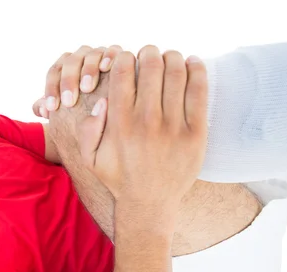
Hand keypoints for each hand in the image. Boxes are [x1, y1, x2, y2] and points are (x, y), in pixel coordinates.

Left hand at [32, 45, 122, 118]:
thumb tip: (41, 110)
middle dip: (68, 81)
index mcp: (65, 67)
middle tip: (69, 102)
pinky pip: (113, 50)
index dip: (51, 90)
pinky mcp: (118, 54)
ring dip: (88, 70)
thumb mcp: (66, 113)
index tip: (52, 109)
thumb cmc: (83, 109)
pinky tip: (106, 68)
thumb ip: (50, 109)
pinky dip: (109, 56)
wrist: (109, 105)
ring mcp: (99, 53)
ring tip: (86, 88)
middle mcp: (81, 57)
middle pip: (70, 62)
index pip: (54, 73)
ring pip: (90, 55)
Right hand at [78, 46, 207, 207]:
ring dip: (173, 57)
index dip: (125, 57)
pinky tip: (193, 63)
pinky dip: (197, 71)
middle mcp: (146, 121)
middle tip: (150, 53)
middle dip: (149, 52)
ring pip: (177, 73)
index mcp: (119, 123)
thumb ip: (87, 128)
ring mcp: (173, 127)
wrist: (149, 204)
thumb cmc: (118, 178)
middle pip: (151, 66)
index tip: (127, 58)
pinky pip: (199, 91)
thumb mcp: (89, 158)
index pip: (123, 73)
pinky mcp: (195, 134)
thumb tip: (102, 100)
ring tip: (171, 57)